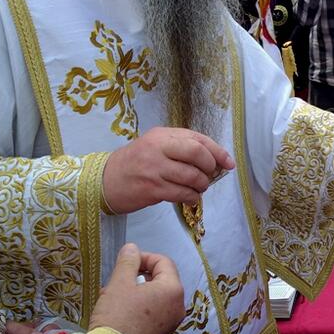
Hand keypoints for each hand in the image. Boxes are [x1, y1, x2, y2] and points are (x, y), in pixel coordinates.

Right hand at [89, 243, 184, 333]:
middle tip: (117, 280)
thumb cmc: (117, 316)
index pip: (164, 262)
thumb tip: (132, 248)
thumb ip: (128, 261)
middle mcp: (178, 306)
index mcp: (173, 290)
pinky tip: (119, 311)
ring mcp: (171, 322)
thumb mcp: (119, 283)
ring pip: (155, 296)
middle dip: (138, 276)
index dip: (144, 257)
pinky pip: (154, 312)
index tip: (126, 261)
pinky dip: (139, 306)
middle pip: (161, 279)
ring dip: (136, 291)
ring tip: (113, 295)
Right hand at [102, 127, 234, 213]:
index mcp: (163, 135)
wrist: (104, 180)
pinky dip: (192, 197)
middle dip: (211, 167)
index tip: (229, 163)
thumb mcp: (156, 145)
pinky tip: (191, 198)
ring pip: (191, 176)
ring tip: (199, 188)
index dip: (218, 151)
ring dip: (202, 185)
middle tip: (210, 176)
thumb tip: (215, 158)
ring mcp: (154, 169)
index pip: (198, 139)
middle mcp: (158, 148)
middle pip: (197, 153)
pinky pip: (181, 194)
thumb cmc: (136, 162)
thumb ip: (182, 146)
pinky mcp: (151, 189)